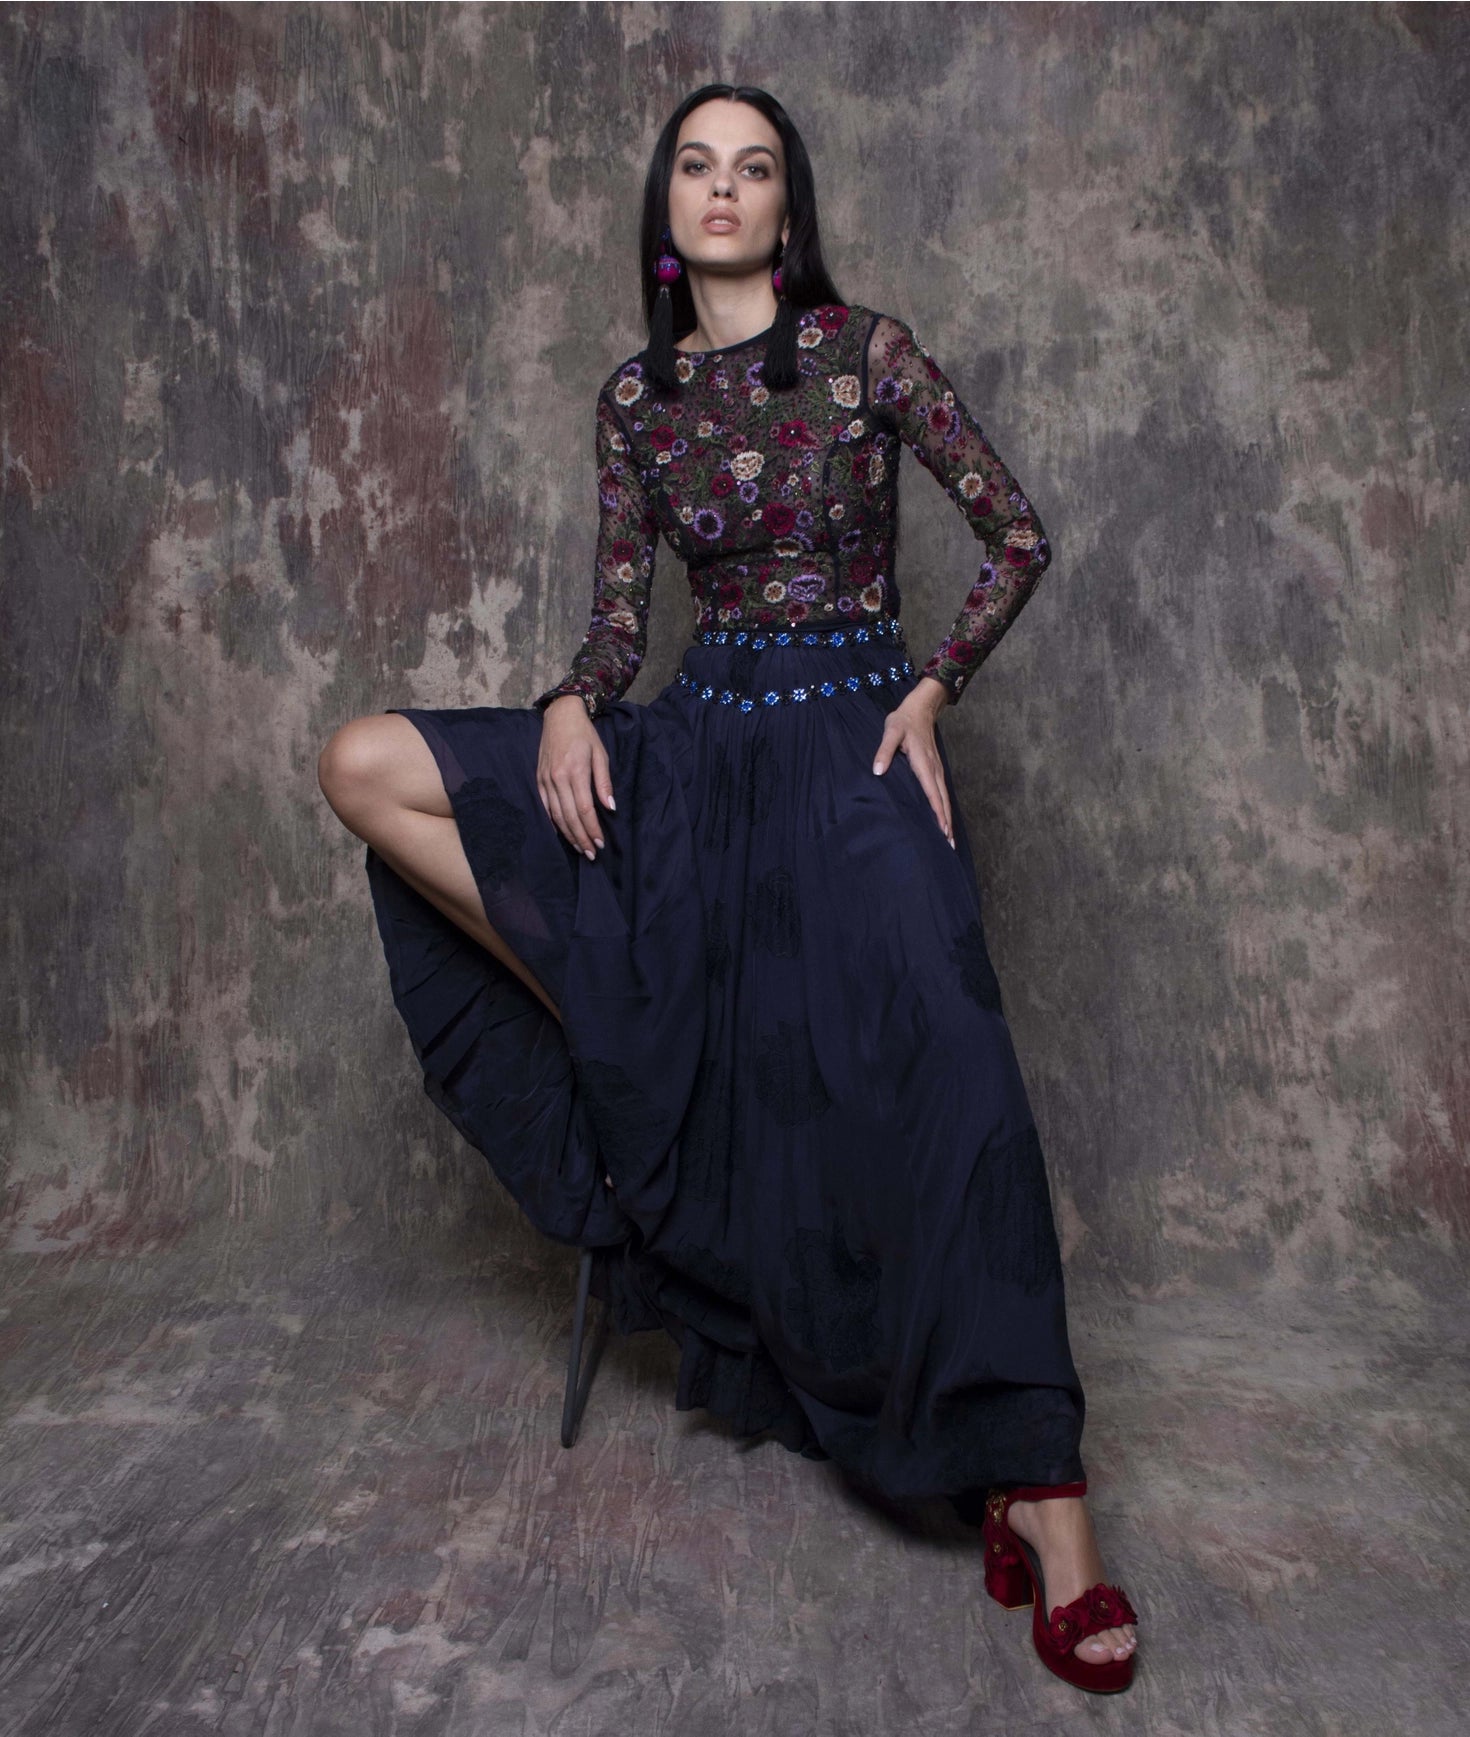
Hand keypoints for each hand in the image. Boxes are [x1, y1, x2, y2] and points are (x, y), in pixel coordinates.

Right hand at [537, 695, 614, 859]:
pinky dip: (553, 823)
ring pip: (556, 815)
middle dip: (582, 838)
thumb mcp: (600, 754)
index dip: (592, 828)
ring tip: (580, 848)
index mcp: (575, 771)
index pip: (584, 809)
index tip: (601, 843)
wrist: (560, 717)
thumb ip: (604, 782)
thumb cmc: (584, 735)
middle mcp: (557, 778)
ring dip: (568, 835)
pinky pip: (545, 807)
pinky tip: (562, 833)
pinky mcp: (539, 780)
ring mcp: (545, 780)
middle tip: (592, 854)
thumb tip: (610, 808)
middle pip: (570, 816)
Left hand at [871, 675, 954, 846]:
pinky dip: (944, 808)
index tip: (942, 831)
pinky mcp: (935, 770)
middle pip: (943, 801)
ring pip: (944, 798)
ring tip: (949, 839)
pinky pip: (942, 793)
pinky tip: (943, 819)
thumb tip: (877, 771)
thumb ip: (884, 751)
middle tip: (950, 846)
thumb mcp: (890, 732)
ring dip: (947, 818)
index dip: (937, 813)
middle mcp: (934, 770)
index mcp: (924, 764)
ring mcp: (937, 770)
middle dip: (946, 823)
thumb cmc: (904, 721)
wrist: (920, 708)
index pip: (932, 793)